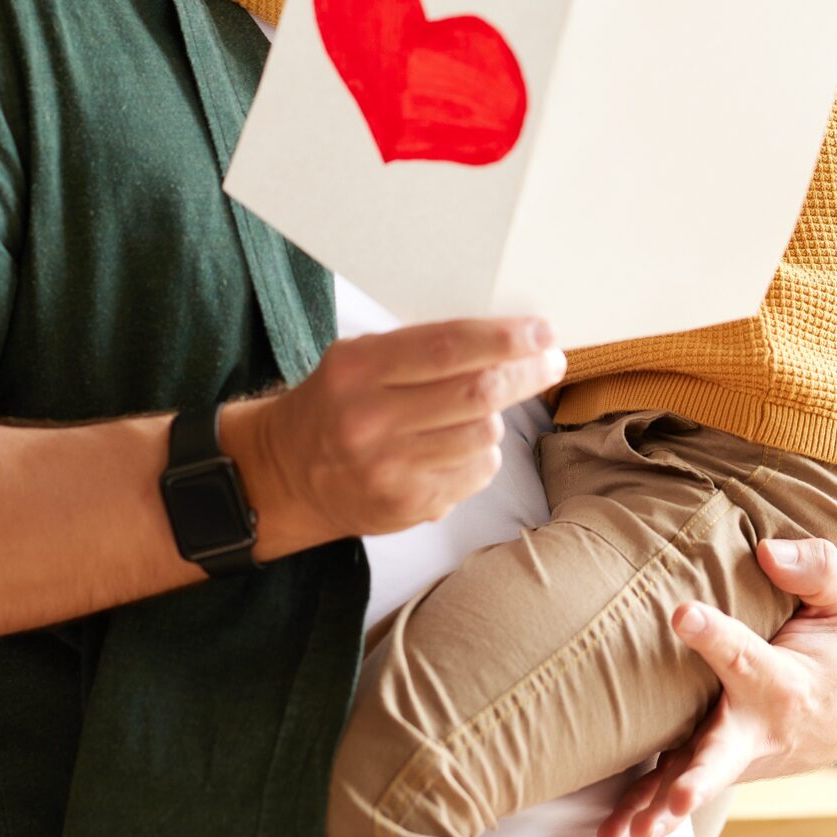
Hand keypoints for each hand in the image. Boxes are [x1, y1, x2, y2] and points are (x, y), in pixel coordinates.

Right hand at [225, 319, 565, 555]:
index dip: (503, 338)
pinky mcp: (407, 505)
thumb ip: (422, 348)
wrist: (286, 474)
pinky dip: (483, 454)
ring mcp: (388, 469)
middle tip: (550, 361)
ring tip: (479, 410)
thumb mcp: (360, 359)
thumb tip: (508, 337)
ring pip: (484, 434)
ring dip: (497, 417)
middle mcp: (369, 420)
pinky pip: (476, 472)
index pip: (447, 347)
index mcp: (357, 369)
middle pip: (476, 393)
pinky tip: (457, 447)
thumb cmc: (338, 403)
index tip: (542, 331)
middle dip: (525, 373)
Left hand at [596, 538, 836, 836]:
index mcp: (782, 680)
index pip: (746, 655)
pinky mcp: (707, 761)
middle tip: (680, 796)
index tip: (683, 615)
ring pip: (693, 780)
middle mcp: (755, 724)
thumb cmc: (831, 645)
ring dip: (662, 808)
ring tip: (631, 833)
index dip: (716, 636)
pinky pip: (672, 786)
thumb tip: (766, 551)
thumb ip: (815, 569)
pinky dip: (645, 813)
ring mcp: (729, 751)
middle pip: (725, 752)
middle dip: (702, 776)